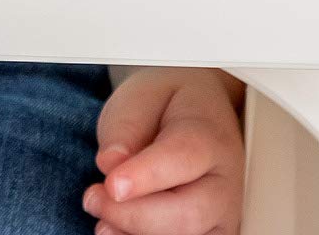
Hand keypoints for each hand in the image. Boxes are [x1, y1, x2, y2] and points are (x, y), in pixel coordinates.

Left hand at [83, 67, 245, 234]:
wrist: (197, 114)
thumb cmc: (166, 105)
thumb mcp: (141, 97)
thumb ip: (126, 128)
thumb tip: (110, 164)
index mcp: (210, 136)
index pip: (182, 159)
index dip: (145, 176)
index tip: (111, 184)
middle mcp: (225, 183)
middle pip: (188, 215)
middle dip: (134, 215)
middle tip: (93, 199)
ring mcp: (223, 217)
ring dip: (137, 234)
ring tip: (102, 217)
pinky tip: (118, 231)